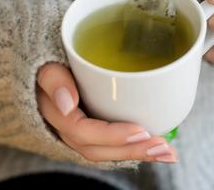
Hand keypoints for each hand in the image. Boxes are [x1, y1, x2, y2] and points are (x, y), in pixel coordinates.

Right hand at [36, 63, 177, 162]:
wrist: (47, 63)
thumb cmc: (51, 59)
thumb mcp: (46, 63)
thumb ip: (53, 79)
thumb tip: (68, 104)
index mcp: (55, 113)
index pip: (81, 131)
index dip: (111, 135)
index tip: (140, 130)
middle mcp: (66, 128)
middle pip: (98, 148)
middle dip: (132, 150)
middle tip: (162, 145)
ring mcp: (80, 131)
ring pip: (107, 151)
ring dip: (138, 153)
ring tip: (168, 153)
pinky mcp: (94, 129)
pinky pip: (113, 145)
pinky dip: (136, 148)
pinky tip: (159, 150)